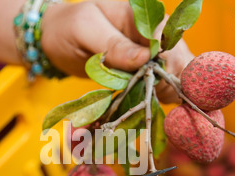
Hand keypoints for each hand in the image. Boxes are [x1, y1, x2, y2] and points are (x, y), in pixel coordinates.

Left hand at [41, 0, 194, 103]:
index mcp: (143, 15)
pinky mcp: (144, 70)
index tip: (153, 86)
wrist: (56, 40)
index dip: (168, 65)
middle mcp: (153, 32)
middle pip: (178, 60)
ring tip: (142, 99)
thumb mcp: (85, 30)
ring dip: (161, 92)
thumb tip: (146, 58)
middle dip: (166, 82)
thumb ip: (114, 44)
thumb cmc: (67, 28)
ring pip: (172, 76)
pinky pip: (160, 86)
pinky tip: (143, 101)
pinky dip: (155, 97)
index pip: (169, 41)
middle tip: (146, 96)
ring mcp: (151, 53)